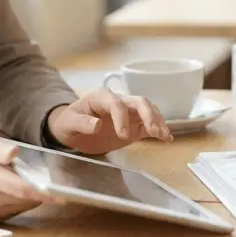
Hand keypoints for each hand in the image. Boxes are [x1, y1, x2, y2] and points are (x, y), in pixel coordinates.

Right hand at [0, 134, 57, 222]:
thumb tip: (14, 154)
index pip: (23, 190)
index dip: (45, 194)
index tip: (62, 196)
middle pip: (27, 200)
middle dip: (39, 189)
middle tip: (37, 174)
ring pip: (22, 206)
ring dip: (28, 195)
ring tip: (15, 177)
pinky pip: (13, 210)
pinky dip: (18, 200)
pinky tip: (8, 187)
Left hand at [47, 90, 171, 154]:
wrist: (72, 130)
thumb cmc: (68, 123)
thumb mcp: (68, 123)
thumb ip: (81, 123)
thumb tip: (97, 125)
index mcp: (101, 97)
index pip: (117, 103)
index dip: (122, 118)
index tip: (123, 135)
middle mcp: (118, 102)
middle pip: (139, 102)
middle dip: (149, 115)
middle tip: (153, 132)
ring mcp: (128, 113)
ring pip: (148, 110)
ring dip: (158, 121)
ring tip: (163, 136)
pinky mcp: (133, 126)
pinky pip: (148, 125)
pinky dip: (159, 130)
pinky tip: (167, 138)